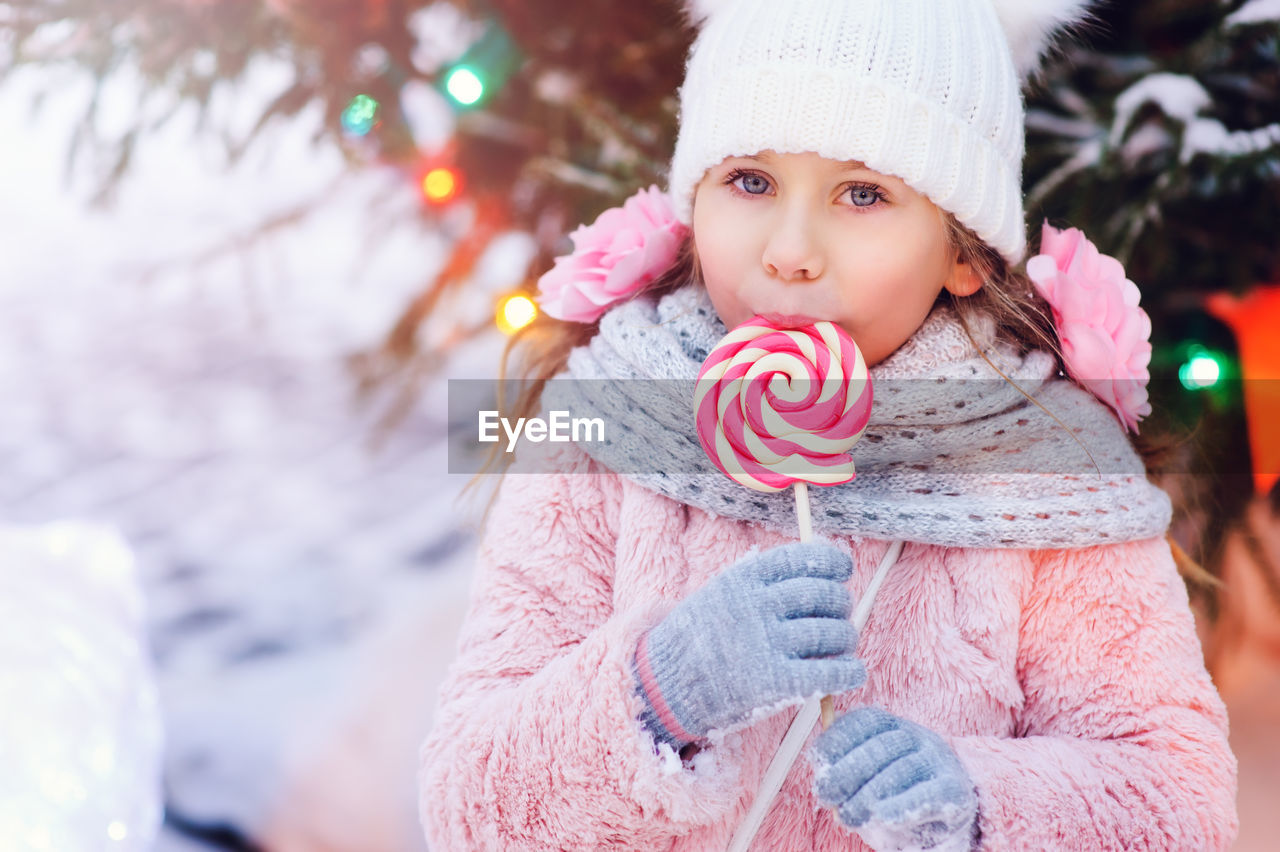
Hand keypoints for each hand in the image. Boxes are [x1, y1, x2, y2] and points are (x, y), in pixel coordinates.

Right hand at [633, 542, 864, 749]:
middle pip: (822, 595)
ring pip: (831, 632)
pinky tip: (852, 672)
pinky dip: (850, 671)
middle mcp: (756, 606)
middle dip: (840, 603)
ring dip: (846, 638)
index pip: (800, 558)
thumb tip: (818, 575)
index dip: (831, 562)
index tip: (843, 570)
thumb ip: (760, 583)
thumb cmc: (698, 639)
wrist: (666, 686)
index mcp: (742, 580)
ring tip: (842, 644)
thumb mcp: (720, 594)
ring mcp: (765, 644)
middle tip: (841, 613)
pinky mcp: (775, 683)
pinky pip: (830, 672)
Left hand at [811, 707, 977, 851]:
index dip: (837, 740)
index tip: (818, 763)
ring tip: (848, 816)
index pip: (863, 721)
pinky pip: (927, 795)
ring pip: (899, 772)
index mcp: (893, 725)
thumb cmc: (897, 788)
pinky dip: (901, 806)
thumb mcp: (869, 774)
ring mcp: (937, 761)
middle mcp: (917, 736)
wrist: (951, 805)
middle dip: (845, 773)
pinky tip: (883, 815)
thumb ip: (847, 771)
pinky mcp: (955, 789)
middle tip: (827, 796)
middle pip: (878, 748)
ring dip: (867, 796)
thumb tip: (823, 780)